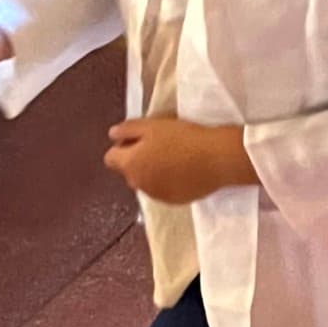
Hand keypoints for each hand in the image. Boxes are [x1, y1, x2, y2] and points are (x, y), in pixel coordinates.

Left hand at [104, 116, 254, 205]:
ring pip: (146, 182)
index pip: (110, 158)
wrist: (217, 158)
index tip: (140, 138)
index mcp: (130, 164)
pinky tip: (184, 171)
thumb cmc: (184, 137)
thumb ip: (128, 129)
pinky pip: (163, 190)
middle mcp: (138, 184)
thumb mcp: (153, 125)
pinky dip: (168, 182)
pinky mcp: (174, 201)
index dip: (122, 146)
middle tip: (159, 146)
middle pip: (129, 171)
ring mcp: (156, 195)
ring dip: (153, 172)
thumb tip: (112, 134)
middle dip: (138, 160)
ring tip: (174, 159)